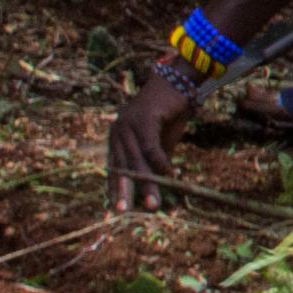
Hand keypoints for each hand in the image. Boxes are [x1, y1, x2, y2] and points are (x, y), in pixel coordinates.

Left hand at [107, 72, 193, 212]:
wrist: (178, 81)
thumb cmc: (169, 111)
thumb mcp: (161, 139)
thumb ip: (155, 157)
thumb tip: (158, 181)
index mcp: (118, 137)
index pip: (113, 166)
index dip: (115, 186)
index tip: (118, 206)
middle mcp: (118, 131)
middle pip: (122, 166)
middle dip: (124, 190)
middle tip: (124, 211)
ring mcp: (129, 125)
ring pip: (137, 161)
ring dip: (147, 184)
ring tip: (153, 203)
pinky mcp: (143, 120)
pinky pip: (150, 148)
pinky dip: (160, 163)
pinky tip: (169, 174)